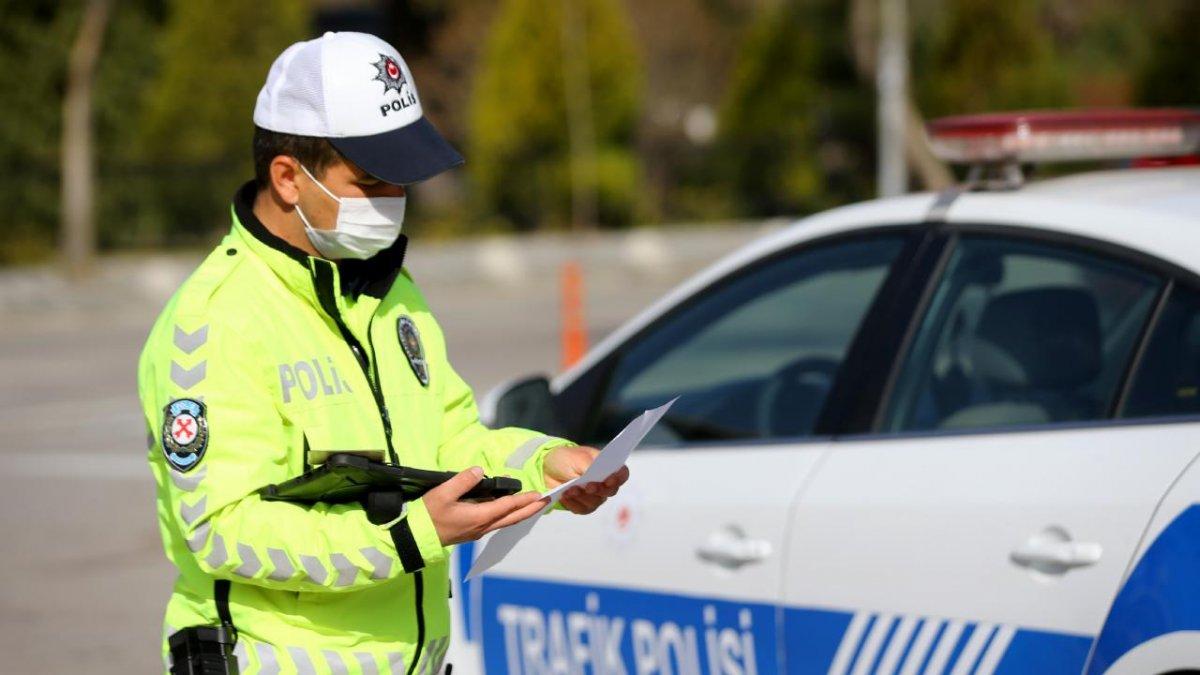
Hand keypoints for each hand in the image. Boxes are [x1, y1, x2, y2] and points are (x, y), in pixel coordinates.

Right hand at [424, 467, 548, 545]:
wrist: (415, 537)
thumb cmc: (427, 515)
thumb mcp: (442, 493)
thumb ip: (463, 480)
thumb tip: (479, 471)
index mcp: (478, 517)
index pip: (507, 507)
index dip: (524, 500)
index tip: (539, 494)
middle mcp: (482, 527)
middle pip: (512, 518)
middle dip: (530, 509)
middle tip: (546, 501)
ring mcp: (477, 531)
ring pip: (505, 522)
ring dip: (520, 513)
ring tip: (532, 504)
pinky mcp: (472, 531)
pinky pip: (496, 523)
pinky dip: (508, 515)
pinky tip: (508, 510)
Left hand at [543, 445, 629, 514]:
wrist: (548, 467)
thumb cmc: (566, 458)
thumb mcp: (577, 457)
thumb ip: (588, 466)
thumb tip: (596, 476)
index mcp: (607, 466)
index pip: (622, 474)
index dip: (619, 478)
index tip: (609, 479)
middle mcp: (604, 483)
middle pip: (611, 491)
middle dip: (598, 489)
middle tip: (588, 486)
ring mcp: (595, 496)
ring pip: (595, 502)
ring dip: (582, 496)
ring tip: (570, 489)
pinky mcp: (583, 505)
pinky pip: (582, 509)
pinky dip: (572, 503)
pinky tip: (564, 496)